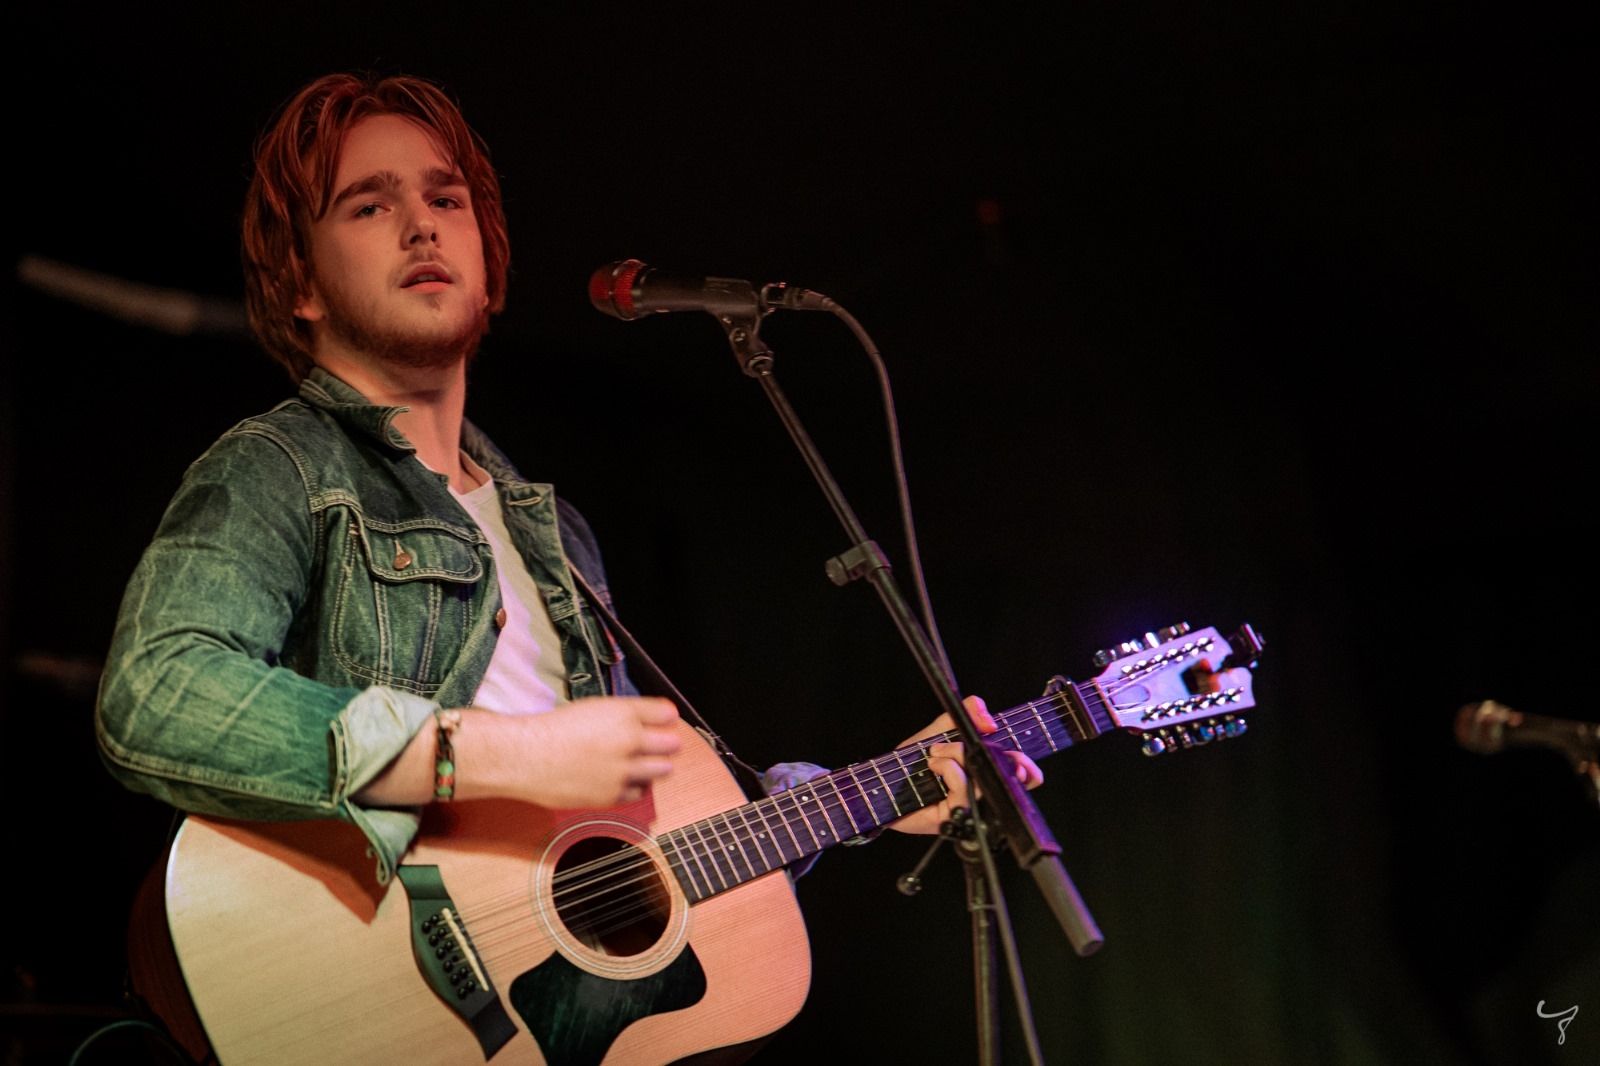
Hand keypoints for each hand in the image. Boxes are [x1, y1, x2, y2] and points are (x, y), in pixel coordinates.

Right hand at [511, 696, 681, 808]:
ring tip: (642, 762)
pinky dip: (636, 786)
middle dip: (668, 743)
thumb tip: (660, 716)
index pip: (666, 714)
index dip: (667, 718)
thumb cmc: (554, 730)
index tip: (666, 721)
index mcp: (623, 714)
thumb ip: (628, 713)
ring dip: (657, 766)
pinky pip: (640, 792)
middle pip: (672, 744)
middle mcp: (628, 741)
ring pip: (662, 770)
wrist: (527, 757)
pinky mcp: (613, 794)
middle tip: (660, 744)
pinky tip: (624, 778)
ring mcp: (622, 770)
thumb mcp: (595, 708)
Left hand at [889, 695, 1043, 834]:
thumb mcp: (940, 730)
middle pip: (1013, 782)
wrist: (882, 783)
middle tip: (986, 739)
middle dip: (1006, 759)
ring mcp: (968, 809)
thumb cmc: (913, 763)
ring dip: (960, 755)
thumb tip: (988, 717)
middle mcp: (981, 796)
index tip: (1018, 754)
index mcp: (984, 775)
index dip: (1028, 768)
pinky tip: (933, 764)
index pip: (1023, 776)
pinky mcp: (952, 817)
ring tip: (938, 751)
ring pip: (984, 779)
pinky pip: (963, 789)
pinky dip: (949, 768)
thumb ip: (964, 715)